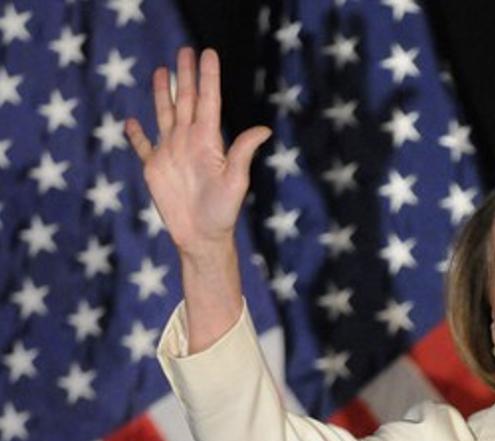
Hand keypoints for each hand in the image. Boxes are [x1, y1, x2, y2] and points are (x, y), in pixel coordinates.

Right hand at [125, 47, 270, 256]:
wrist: (202, 237)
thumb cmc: (223, 212)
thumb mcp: (236, 181)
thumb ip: (243, 152)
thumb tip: (264, 129)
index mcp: (208, 141)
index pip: (208, 101)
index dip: (208, 78)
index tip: (207, 54)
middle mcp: (189, 141)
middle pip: (186, 100)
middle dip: (185, 76)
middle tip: (185, 50)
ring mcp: (171, 153)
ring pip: (165, 114)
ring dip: (162, 94)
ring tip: (161, 71)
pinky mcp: (154, 168)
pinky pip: (143, 146)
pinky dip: (136, 135)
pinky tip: (131, 122)